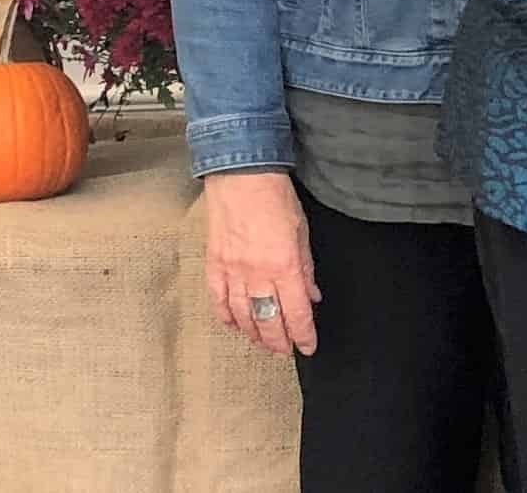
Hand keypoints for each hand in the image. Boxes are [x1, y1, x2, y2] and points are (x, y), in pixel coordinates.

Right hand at [202, 169, 321, 356]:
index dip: (303, 335)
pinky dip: (227, 316)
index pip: (297, 312)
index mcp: (285, 265)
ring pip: (243, 316)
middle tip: (284, 350)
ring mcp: (232, 271)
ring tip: (262, 341)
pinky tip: (235, 324)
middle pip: (268, 321)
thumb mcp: (302, 232)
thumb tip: (311, 295)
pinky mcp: (214, 265)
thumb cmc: (275, 198)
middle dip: (278, 341)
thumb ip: (306, 268)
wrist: (241, 176)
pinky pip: (219, 300)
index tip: (308, 346)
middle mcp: (258, 274)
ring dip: (254, 333)